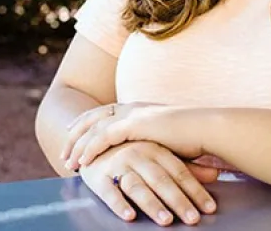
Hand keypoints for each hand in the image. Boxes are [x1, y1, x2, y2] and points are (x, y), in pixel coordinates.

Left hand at [63, 105, 204, 170]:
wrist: (206, 128)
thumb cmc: (193, 136)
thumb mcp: (167, 137)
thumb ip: (153, 140)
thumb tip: (148, 152)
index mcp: (140, 108)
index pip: (106, 112)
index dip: (88, 121)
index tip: (74, 131)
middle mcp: (133, 107)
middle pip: (94, 117)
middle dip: (76, 133)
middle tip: (64, 150)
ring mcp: (133, 114)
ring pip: (95, 128)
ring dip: (79, 145)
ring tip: (68, 162)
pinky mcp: (135, 125)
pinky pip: (104, 138)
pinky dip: (91, 149)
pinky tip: (83, 162)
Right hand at [79, 141, 217, 226]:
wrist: (93, 142)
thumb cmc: (133, 153)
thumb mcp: (159, 155)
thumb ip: (186, 166)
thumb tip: (216, 174)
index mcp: (156, 149)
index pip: (180, 172)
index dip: (195, 190)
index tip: (209, 209)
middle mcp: (138, 154)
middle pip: (161, 180)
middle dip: (178, 201)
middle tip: (193, 219)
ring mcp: (118, 164)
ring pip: (138, 186)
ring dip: (152, 204)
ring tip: (166, 221)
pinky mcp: (98, 176)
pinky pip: (109, 192)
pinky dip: (119, 204)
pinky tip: (129, 216)